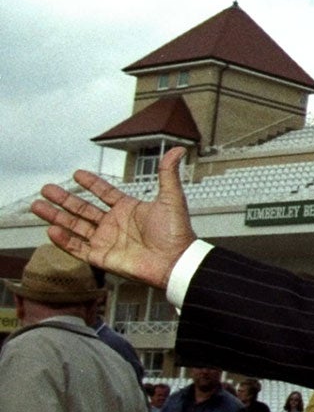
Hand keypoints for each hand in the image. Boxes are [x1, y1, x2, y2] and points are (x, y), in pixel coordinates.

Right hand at [31, 146, 196, 290]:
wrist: (175, 261)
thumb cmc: (176, 232)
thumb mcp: (171, 199)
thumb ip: (168, 174)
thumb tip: (177, 150)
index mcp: (129, 209)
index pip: (105, 193)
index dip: (91, 183)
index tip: (76, 174)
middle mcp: (115, 224)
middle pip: (82, 209)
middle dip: (63, 199)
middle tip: (46, 188)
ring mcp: (106, 240)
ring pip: (75, 226)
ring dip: (56, 216)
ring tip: (37, 205)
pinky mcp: (102, 257)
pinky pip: (78, 248)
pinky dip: (63, 240)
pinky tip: (51, 230)